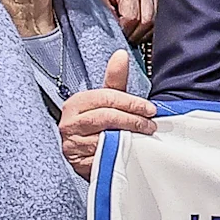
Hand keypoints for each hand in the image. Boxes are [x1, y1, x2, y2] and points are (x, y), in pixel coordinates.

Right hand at [59, 48, 156, 178]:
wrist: (85, 154)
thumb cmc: (98, 124)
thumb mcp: (106, 101)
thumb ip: (115, 80)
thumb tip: (121, 55)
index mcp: (76, 103)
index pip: (106, 98)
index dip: (131, 103)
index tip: (150, 109)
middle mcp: (69, 123)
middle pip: (106, 117)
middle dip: (132, 120)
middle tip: (150, 125)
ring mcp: (72, 145)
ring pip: (105, 138)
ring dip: (129, 138)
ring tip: (143, 137)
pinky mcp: (78, 164)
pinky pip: (103, 158)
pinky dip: (119, 155)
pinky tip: (131, 152)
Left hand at [78, 0, 156, 42]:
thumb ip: (104, 10)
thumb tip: (114, 30)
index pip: (132, 18)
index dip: (122, 31)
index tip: (113, 35)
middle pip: (147, 22)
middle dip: (133, 34)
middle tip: (120, 38)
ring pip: (155, 23)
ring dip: (141, 33)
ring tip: (126, 33)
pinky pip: (157, 20)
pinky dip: (146, 29)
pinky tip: (134, 29)